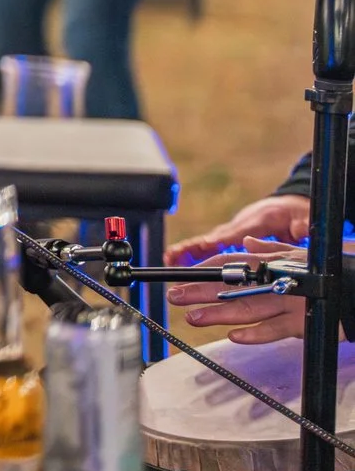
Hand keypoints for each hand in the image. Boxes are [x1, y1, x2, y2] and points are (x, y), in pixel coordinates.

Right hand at [169, 195, 311, 264]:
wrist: (285, 207)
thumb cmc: (293, 213)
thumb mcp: (301, 217)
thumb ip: (301, 224)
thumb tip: (301, 228)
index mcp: (256, 223)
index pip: (236, 234)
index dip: (220, 241)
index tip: (206, 246)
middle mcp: (238, 228)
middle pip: (213, 239)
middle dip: (193, 248)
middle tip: (174, 257)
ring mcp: (231, 234)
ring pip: (207, 244)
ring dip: (187, 252)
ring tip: (169, 260)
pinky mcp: (229, 241)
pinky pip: (209, 249)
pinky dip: (191, 254)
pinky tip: (178, 263)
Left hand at [170, 236, 317, 343]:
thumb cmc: (326, 272)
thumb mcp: (299, 256)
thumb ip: (272, 250)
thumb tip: (250, 241)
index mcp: (272, 264)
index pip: (232, 263)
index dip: (205, 270)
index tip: (181, 277)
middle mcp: (276, 282)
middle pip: (232, 288)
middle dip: (200, 292)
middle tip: (175, 297)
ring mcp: (289, 303)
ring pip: (247, 310)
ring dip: (218, 314)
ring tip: (193, 317)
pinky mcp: (303, 323)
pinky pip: (275, 331)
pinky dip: (254, 334)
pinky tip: (234, 336)